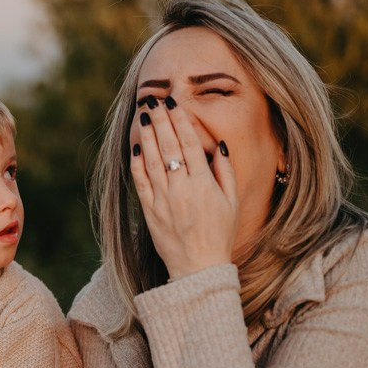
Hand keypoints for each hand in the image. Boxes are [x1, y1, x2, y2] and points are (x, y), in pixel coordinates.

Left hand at [131, 99, 238, 279]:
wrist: (198, 266)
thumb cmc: (219, 233)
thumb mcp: (232, 202)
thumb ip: (225, 171)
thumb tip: (217, 145)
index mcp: (204, 183)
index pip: (190, 144)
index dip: (180, 121)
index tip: (174, 104)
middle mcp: (182, 188)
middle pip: (169, 146)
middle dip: (160, 121)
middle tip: (153, 101)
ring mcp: (163, 199)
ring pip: (152, 160)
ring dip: (146, 136)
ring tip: (142, 116)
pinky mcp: (149, 210)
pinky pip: (140, 182)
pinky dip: (137, 163)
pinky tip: (135, 147)